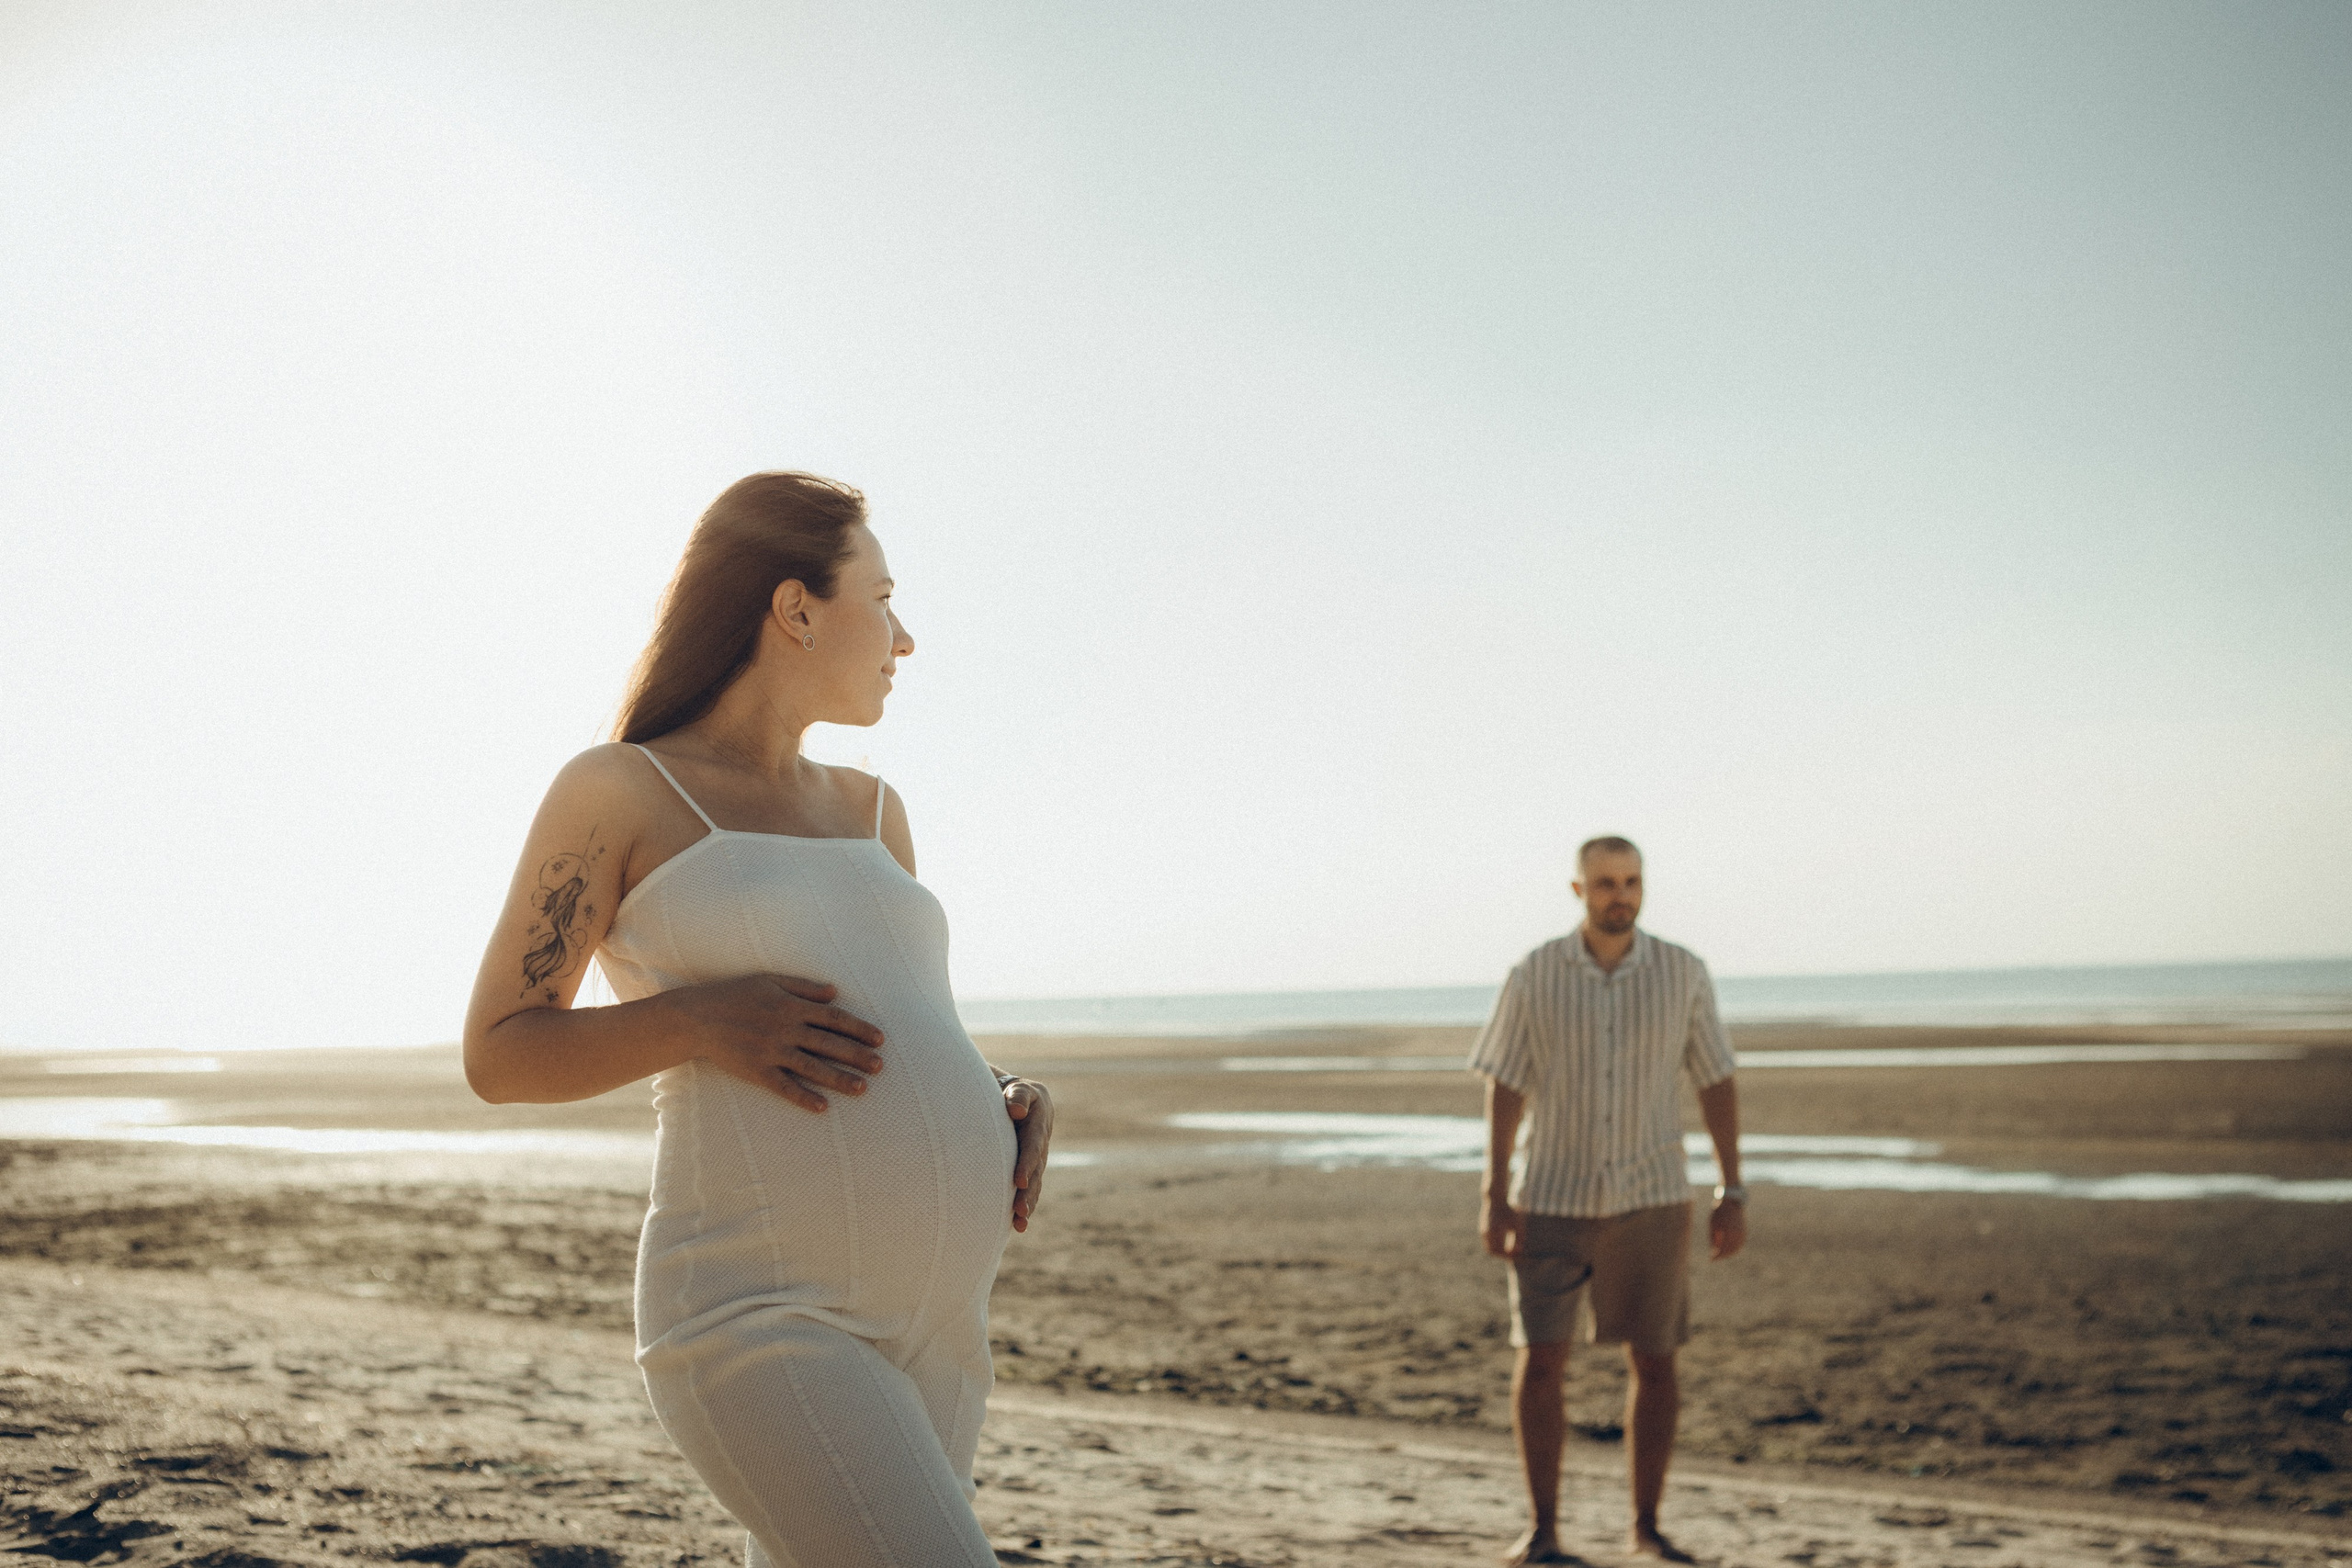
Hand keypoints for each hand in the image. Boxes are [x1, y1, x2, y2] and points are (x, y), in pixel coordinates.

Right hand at [659, 974, 883, 1112]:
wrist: (697, 1017)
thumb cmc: (735, 994)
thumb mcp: (770, 980)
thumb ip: (804, 986)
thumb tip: (835, 992)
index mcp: (791, 1005)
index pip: (833, 1018)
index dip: (859, 1029)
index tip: (880, 1039)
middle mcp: (785, 1029)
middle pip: (829, 1044)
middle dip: (857, 1055)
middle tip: (881, 1066)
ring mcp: (771, 1051)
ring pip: (812, 1067)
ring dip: (839, 1079)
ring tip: (863, 1088)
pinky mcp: (756, 1071)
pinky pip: (784, 1086)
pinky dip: (803, 1097)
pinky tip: (822, 1107)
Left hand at [1000, 1075, 1053, 1232]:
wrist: (1018, 1099)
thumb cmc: (1012, 1092)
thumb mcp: (1017, 1088)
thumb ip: (1017, 1096)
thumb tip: (1016, 1111)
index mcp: (1038, 1121)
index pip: (1032, 1144)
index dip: (1026, 1162)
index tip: (1018, 1180)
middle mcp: (1040, 1142)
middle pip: (1035, 1169)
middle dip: (1027, 1190)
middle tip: (1019, 1209)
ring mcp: (1037, 1156)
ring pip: (1034, 1182)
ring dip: (1028, 1202)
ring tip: (1019, 1221)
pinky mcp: (1031, 1168)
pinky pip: (1031, 1187)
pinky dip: (1026, 1205)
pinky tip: (1018, 1225)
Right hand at [1480, 1192, 1521, 1257]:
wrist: (1495, 1196)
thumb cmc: (1508, 1209)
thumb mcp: (1516, 1223)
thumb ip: (1518, 1238)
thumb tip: (1518, 1251)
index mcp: (1493, 1232)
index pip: (1498, 1251)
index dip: (1507, 1256)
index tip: (1517, 1257)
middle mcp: (1485, 1233)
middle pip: (1492, 1251)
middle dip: (1502, 1255)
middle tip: (1513, 1256)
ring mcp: (1483, 1231)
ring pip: (1489, 1247)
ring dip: (1498, 1251)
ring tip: (1511, 1250)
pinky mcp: (1483, 1228)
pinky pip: (1488, 1241)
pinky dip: (1496, 1245)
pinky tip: (1505, 1242)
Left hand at [1709, 1195, 1746, 1260]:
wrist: (1732, 1200)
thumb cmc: (1719, 1211)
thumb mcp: (1713, 1223)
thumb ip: (1713, 1237)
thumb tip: (1713, 1250)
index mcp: (1728, 1231)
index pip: (1722, 1249)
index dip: (1717, 1255)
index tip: (1711, 1259)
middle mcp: (1737, 1233)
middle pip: (1730, 1250)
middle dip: (1722, 1255)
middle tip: (1714, 1258)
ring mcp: (1742, 1232)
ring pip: (1737, 1248)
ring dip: (1729, 1253)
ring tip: (1721, 1255)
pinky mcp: (1745, 1230)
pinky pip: (1741, 1243)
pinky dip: (1735, 1248)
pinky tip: (1729, 1249)